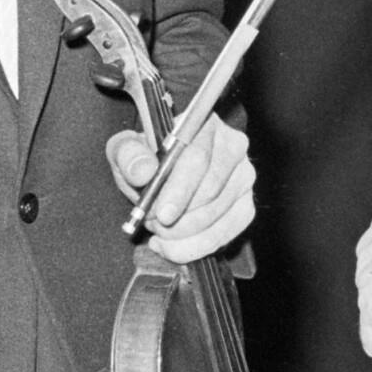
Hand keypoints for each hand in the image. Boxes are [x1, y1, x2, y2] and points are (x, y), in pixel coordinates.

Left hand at [107, 112, 254, 262]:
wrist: (160, 169)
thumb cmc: (146, 155)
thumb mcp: (126, 148)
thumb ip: (129, 155)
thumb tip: (144, 171)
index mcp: (204, 123)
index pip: (198, 158)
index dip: (180, 190)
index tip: (162, 214)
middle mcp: (233, 147)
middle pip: (211, 191)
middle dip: (177, 217)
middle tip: (151, 223)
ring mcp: (243, 179)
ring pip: (216, 217)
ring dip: (181, 233)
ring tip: (157, 230)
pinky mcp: (245, 207)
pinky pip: (223, 236)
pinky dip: (193, 248)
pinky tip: (171, 244)